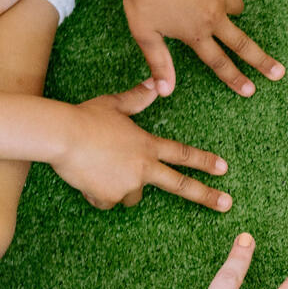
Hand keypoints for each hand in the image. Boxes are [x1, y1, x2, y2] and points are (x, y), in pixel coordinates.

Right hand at [52, 81, 231, 211]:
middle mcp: (143, 167)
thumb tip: (155, 84)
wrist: (61, 136)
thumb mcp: (114, 104)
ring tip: (100, 167)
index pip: (183, 154)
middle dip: (206, 196)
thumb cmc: (85, 117)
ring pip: (132, 195)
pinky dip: (99, 194)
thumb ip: (137, 99)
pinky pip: (107, 201)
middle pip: (180, 185)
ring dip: (122, 187)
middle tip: (227, 204)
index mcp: (148, 145)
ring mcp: (127, 184)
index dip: (205, 161)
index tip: (224, 169)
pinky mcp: (108, 197)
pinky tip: (86, 177)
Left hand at [120, 0, 283, 97]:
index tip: (251, 91)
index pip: (220, 63)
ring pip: (237, 6)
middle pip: (243, 44)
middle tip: (279, 72)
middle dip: (262, 61)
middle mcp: (212, 17)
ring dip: (233, 11)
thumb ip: (159, 63)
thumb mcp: (146, 36)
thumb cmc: (141, 0)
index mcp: (195, 34)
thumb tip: (165, 92)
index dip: (236, 79)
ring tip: (222, 9)